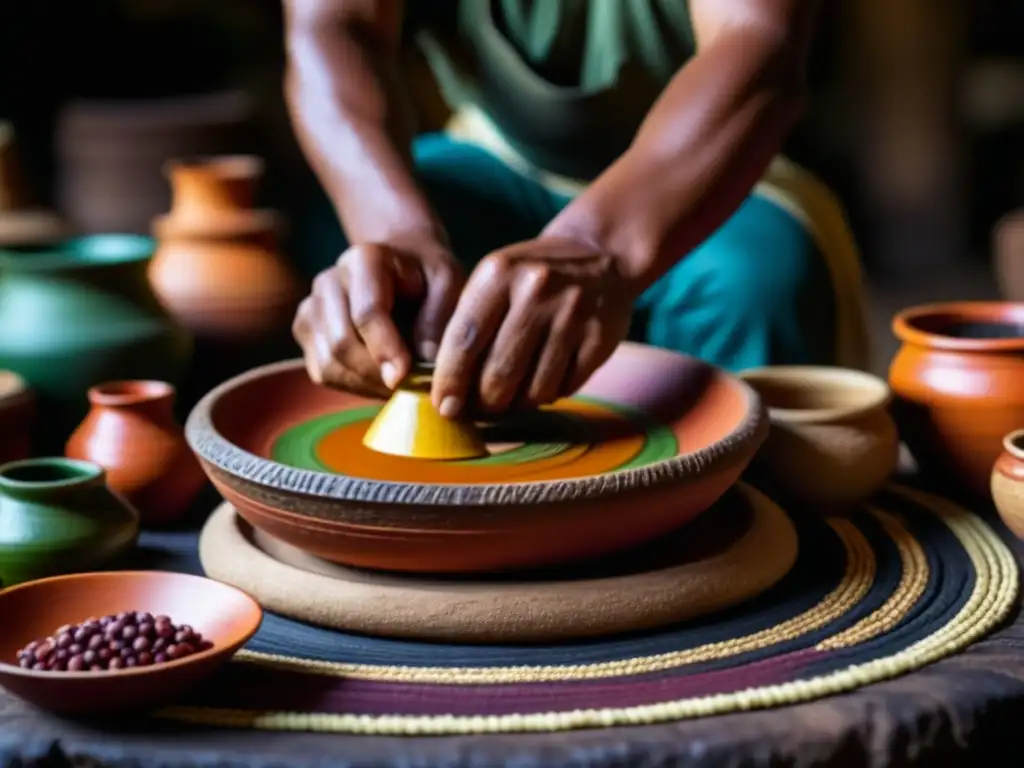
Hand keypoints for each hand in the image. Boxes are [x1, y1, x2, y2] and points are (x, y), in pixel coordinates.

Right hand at [293, 240, 463, 397]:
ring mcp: (312, 306)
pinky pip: (322, 372)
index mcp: (364, 260)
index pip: (367, 312)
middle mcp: (329, 280)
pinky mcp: (306, 331)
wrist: (401, 272)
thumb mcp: (448, 284)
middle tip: (410, 388)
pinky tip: (380, 380)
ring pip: (328, 363)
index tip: (404, 376)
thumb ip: (439, 316)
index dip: (385, 349)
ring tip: (399, 385)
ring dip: (366, 384)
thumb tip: (425, 359)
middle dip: (376, 374)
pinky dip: (353, 385)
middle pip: (342, 342)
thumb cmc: (428, 278)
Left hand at [431, 237, 632, 416]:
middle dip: (485, 402)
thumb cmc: (533, 276)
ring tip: (516, 393)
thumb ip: (470, 325)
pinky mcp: (600, 338)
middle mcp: (536, 291)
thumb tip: (449, 389)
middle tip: (483, 405)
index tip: (445, 406)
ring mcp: (572, 315)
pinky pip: (565, 388)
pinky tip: (546, 378)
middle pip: (498, 375)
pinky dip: (550, 394)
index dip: (450, 381)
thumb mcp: (496, 280)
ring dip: (520, 403)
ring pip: (534, 390)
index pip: (465, 340)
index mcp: (499, 273)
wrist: (601, 254)